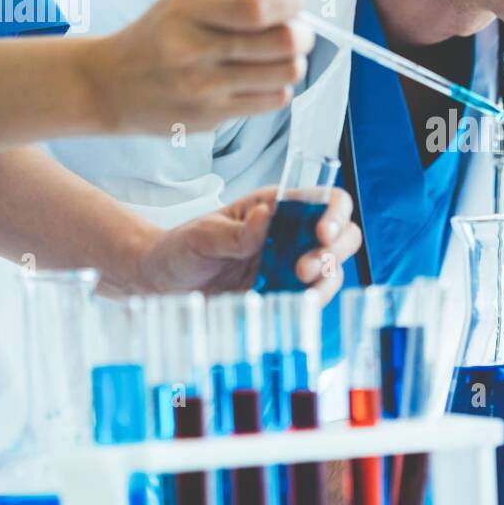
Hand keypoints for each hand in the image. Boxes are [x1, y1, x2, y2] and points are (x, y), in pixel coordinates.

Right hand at [82, 0, 314, 133]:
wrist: (110, 85)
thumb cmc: (157, 37)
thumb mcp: (185, 1)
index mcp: (186, 9)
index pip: (257, 9)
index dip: (290, 2)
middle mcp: (193, 50)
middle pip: (281, 43)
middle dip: (303, 33)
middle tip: (299, 30)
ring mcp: (202, 88)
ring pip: (285, 74)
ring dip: (294, 62)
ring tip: (283, 55)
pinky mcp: (210, 117)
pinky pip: (272, 100)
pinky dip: (279, 86)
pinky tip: (264, 77)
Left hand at [130, 186, 360, 303]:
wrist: (161, 284)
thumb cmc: (180, 248)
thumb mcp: (204, 235)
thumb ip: (238, 232)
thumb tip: (267, 217)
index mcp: (277, 207)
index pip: (324, 201)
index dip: (335, 214)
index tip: (322, 233)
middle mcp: (290, 234)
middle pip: (342, 236)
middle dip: (334, 252)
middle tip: (304, 268)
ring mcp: (290, 265)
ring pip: (333, 269)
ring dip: (326, 280)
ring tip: (300, 287)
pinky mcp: (283, 293)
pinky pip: (311, 297)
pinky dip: (311, 302)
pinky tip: (293, 303)